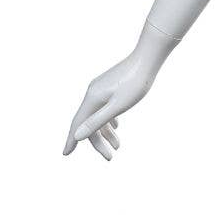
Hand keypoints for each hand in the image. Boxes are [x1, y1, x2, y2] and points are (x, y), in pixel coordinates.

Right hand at [63, 22, 177, 160]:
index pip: (78, 124)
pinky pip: (105, 107)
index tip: (66, 154)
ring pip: (98, 115)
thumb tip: (77, 135)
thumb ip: (97, 121)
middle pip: (89, 122)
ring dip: (106, 132)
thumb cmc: (136, 82)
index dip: (72, 141)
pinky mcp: (110, 85)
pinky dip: (109, 120)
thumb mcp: (118, 105)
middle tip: (110, 157)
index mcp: (93, 99)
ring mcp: (101, 88)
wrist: (148, 57)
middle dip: (98, 141)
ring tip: (118, 146)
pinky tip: (116, 126)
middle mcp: (93, 93)